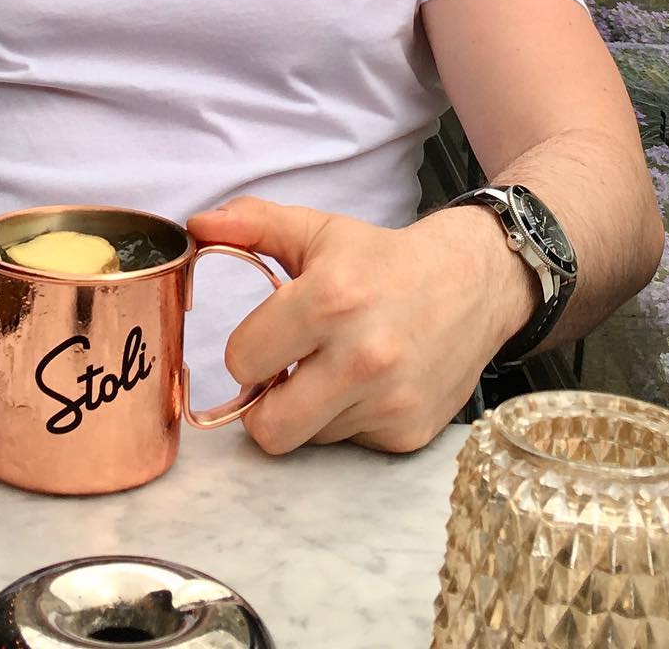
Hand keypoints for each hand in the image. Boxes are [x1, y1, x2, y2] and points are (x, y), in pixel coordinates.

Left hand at [186, 198, 534, 455]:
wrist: (473, 283)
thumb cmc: (382, 259)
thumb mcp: (319, 231)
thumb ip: (252, 224)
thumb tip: (195, 224)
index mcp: (330, 299)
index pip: (243, 361)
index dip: (248, 350)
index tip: (268, 337)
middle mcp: (362, 356)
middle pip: (268, 427)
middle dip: (266, 403)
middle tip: (285, 373)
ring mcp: (389, 400)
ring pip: (309, 437)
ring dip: (310, 410)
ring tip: (334, 370)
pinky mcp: (410, 433)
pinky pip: (351, 443)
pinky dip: (350, 419)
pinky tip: (369, 385)